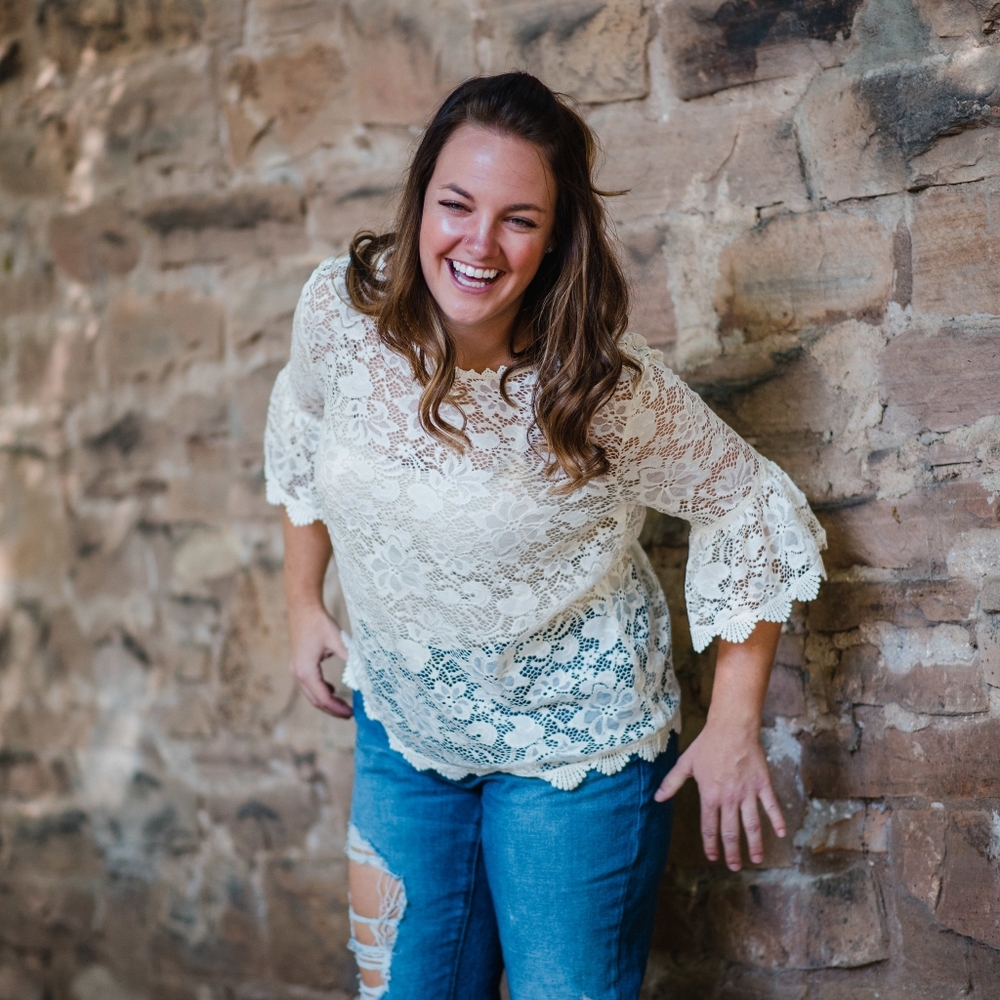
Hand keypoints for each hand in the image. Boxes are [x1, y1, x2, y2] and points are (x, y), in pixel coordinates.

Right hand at [288, 603, 352, 717]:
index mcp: (306, 671)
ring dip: (326, 701)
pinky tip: (332, 689)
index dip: (337, 708)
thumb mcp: (338, 641)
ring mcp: (296, 669)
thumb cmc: (319, 623)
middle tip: (349, 714)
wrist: (303, 607)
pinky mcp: (298, 663)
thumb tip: (364, 673)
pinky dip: (321, 690)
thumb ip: (350, 657)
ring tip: (343, 706)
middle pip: (315, 700)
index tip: (351, 713)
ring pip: (311, 693)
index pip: (323, 697)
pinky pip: (309, 684)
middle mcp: (298, 673)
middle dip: (332, 709)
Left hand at [654, 717, 784, 869]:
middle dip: (732, 852)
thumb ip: (671, 782)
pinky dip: (777, 820)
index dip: (711, 844)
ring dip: (755, 844)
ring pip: (752, 825)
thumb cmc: (707, 744)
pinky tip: (781, 834)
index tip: (713, 857)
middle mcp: (729, 798)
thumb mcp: (685, 763)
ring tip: (756, 859)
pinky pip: (771, 806)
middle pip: (731, 832)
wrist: (731, 728)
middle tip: (735, 866)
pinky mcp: (762, 784)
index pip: (710, 827)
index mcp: (710, 795)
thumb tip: (657, 798)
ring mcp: (748, 793)